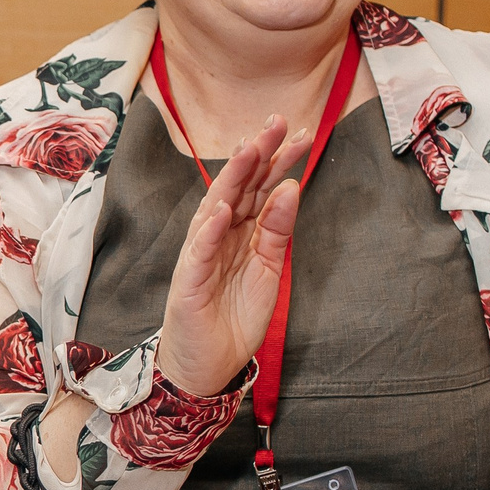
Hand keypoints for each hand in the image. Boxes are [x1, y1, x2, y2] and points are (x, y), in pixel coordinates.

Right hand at [152, 114, 313, 392]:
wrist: (207, 365)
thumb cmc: (233, 318)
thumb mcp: (268, 270)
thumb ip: (277, 231)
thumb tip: (289, 187)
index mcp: (240, 233)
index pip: (259, 188)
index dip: (277, 161)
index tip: (300, 134)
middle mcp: (218, 237)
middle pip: (238, 189)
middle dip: (257, 156)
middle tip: (277, 124)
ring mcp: (200, 256)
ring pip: (216, 209)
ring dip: (232, 180)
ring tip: (249, 151)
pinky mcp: (189, 282)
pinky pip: (199, 251)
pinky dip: (210, 230)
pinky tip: (223, 209)